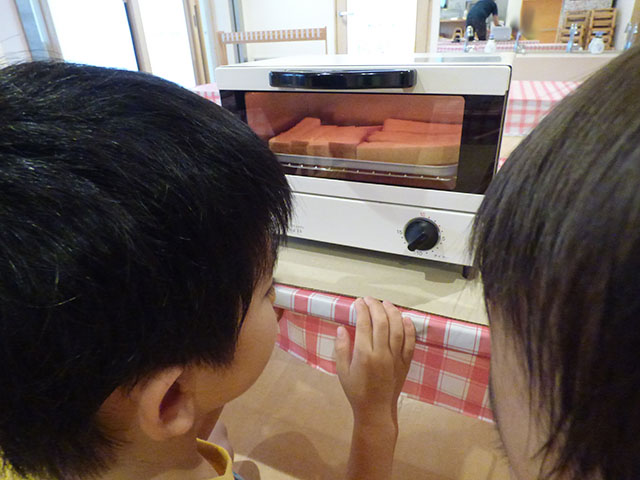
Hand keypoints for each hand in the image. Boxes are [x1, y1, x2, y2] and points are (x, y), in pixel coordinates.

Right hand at [335, 297, 415, 422]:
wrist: (376, 410)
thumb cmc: (356, 391)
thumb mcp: (342, 371)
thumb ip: (341, 349)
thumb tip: (341, 328)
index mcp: (364, 355)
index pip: (364, 325)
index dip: (361, 310)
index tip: (358, 302)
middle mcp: (381, 354)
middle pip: (381, 322)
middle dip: (375, 306)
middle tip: (369, 299)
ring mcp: (396, 358)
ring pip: (397, 329)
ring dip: (392, 313)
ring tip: (386, 303)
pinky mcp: (405, 363)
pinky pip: (410, 343)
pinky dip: (409, 328)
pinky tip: (405, 318)